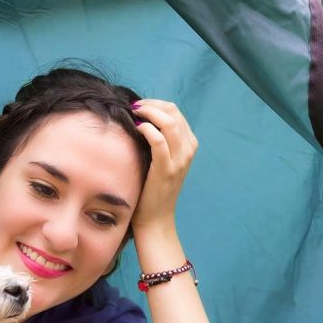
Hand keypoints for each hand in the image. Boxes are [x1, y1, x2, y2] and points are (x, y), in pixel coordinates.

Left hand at [131, 99, 198, 233]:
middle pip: (173, 112)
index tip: (138, 106)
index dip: (156, 104)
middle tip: (133, 107)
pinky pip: (159, 141)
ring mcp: (179, 160)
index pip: (176, 112)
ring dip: (148, 113)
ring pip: (169, 122)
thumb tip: (139, 116)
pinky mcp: (166, 169)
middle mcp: (188, 150)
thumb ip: (159, 139)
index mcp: (189, 145)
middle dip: (151, 105)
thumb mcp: (162, 160)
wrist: (156, 218)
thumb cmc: (153, 187)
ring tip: (133, 115)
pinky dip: (147, 129)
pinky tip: (136, 129)